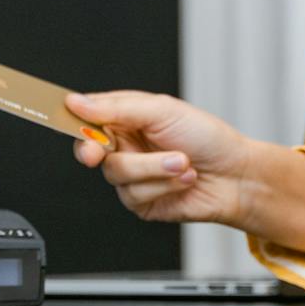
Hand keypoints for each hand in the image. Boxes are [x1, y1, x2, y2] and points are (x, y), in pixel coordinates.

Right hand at [65, 91, 255, 226]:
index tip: (68, 121)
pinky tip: (182, 180)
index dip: (73, 121)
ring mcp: (132, 177)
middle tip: (104, 150)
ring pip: (116, 174)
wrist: (236, 175)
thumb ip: (117, 108)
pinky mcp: (142, 203)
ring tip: (182, 162)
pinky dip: (163, 186)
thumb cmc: (207, 137)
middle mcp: (125, 147)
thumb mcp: (162, 110)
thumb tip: (77, 102)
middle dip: (102, 151)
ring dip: (154, 168)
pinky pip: (135, 196)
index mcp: (126, 119)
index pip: (87, 118)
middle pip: (91, 150)